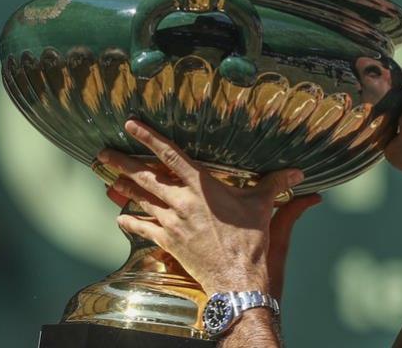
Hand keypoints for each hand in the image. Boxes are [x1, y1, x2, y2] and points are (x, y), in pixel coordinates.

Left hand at [99, 119, 319, 296]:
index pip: (171, 155)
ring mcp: (171, 223)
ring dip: (122, 188)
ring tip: (107, 178)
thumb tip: (297, 172)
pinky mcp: (167, 243)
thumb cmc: (250, 240)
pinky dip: (129, 223)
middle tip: (104, 152)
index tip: (132, 125)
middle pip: (145, 177)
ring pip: (140, 200)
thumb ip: (275, 184)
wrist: (237, 277)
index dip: (149, 138)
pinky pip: (142, 230)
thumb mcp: (263, 206)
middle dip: (122, 163)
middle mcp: (181, 202)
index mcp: (202, 187)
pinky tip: (121, 219)